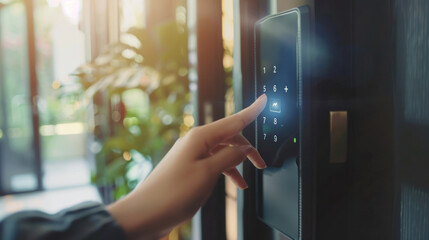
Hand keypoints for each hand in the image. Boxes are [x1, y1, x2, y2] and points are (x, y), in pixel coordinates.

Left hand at [108, 94, 266, 238]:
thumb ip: (228, 158)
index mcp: (199, 137)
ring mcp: (190, 156)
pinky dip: (224, 172)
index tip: (263, 101)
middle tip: (261, 164)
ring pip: (221, 153)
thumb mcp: (207, 173)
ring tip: (246, 182)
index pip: (233, 121)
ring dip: (236, 165)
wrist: (144, 214)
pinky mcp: (187, 169)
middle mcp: (194, 143)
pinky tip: (231, 184)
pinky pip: (212, 164)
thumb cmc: (172, 194)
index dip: (251, 112)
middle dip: (247, 150)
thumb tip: (242, 149)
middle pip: (229, 138)